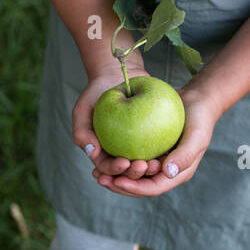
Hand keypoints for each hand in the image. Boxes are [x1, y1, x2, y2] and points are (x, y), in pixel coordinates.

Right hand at [71, 63, 164, 182]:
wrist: (118, 76)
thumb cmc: (96, 92)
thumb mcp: (83, 109)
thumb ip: (81, 131)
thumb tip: (92, 152)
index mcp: (101, 153)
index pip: (107, 168)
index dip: (115, 170)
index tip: (124, 162)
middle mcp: (118, 154)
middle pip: (126, 172)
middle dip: (135, 174)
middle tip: (144, 166)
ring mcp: (135, 147)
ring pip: (143, 165)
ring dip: (150, 170)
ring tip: (156, 165)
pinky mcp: (150, 139)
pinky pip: (156, 150)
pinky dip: (161, 156)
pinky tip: (168, 156)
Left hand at [94, 83, 220, 197]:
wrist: (196, 101)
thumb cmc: (199, 118)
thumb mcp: (197, 136)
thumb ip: (185, 155)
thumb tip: (166, 172)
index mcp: (175, 174)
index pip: (152, 188)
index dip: (133, 188)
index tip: (116, 180)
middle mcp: (163, 172)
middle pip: (138, 186)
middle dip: (118, 185)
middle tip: (100, 178)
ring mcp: (154, 161)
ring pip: (131, 174)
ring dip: (114, 175)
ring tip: (96, 172)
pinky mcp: (146, 149)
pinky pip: (128, 157)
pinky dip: (115, 159)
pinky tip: (101, 154)